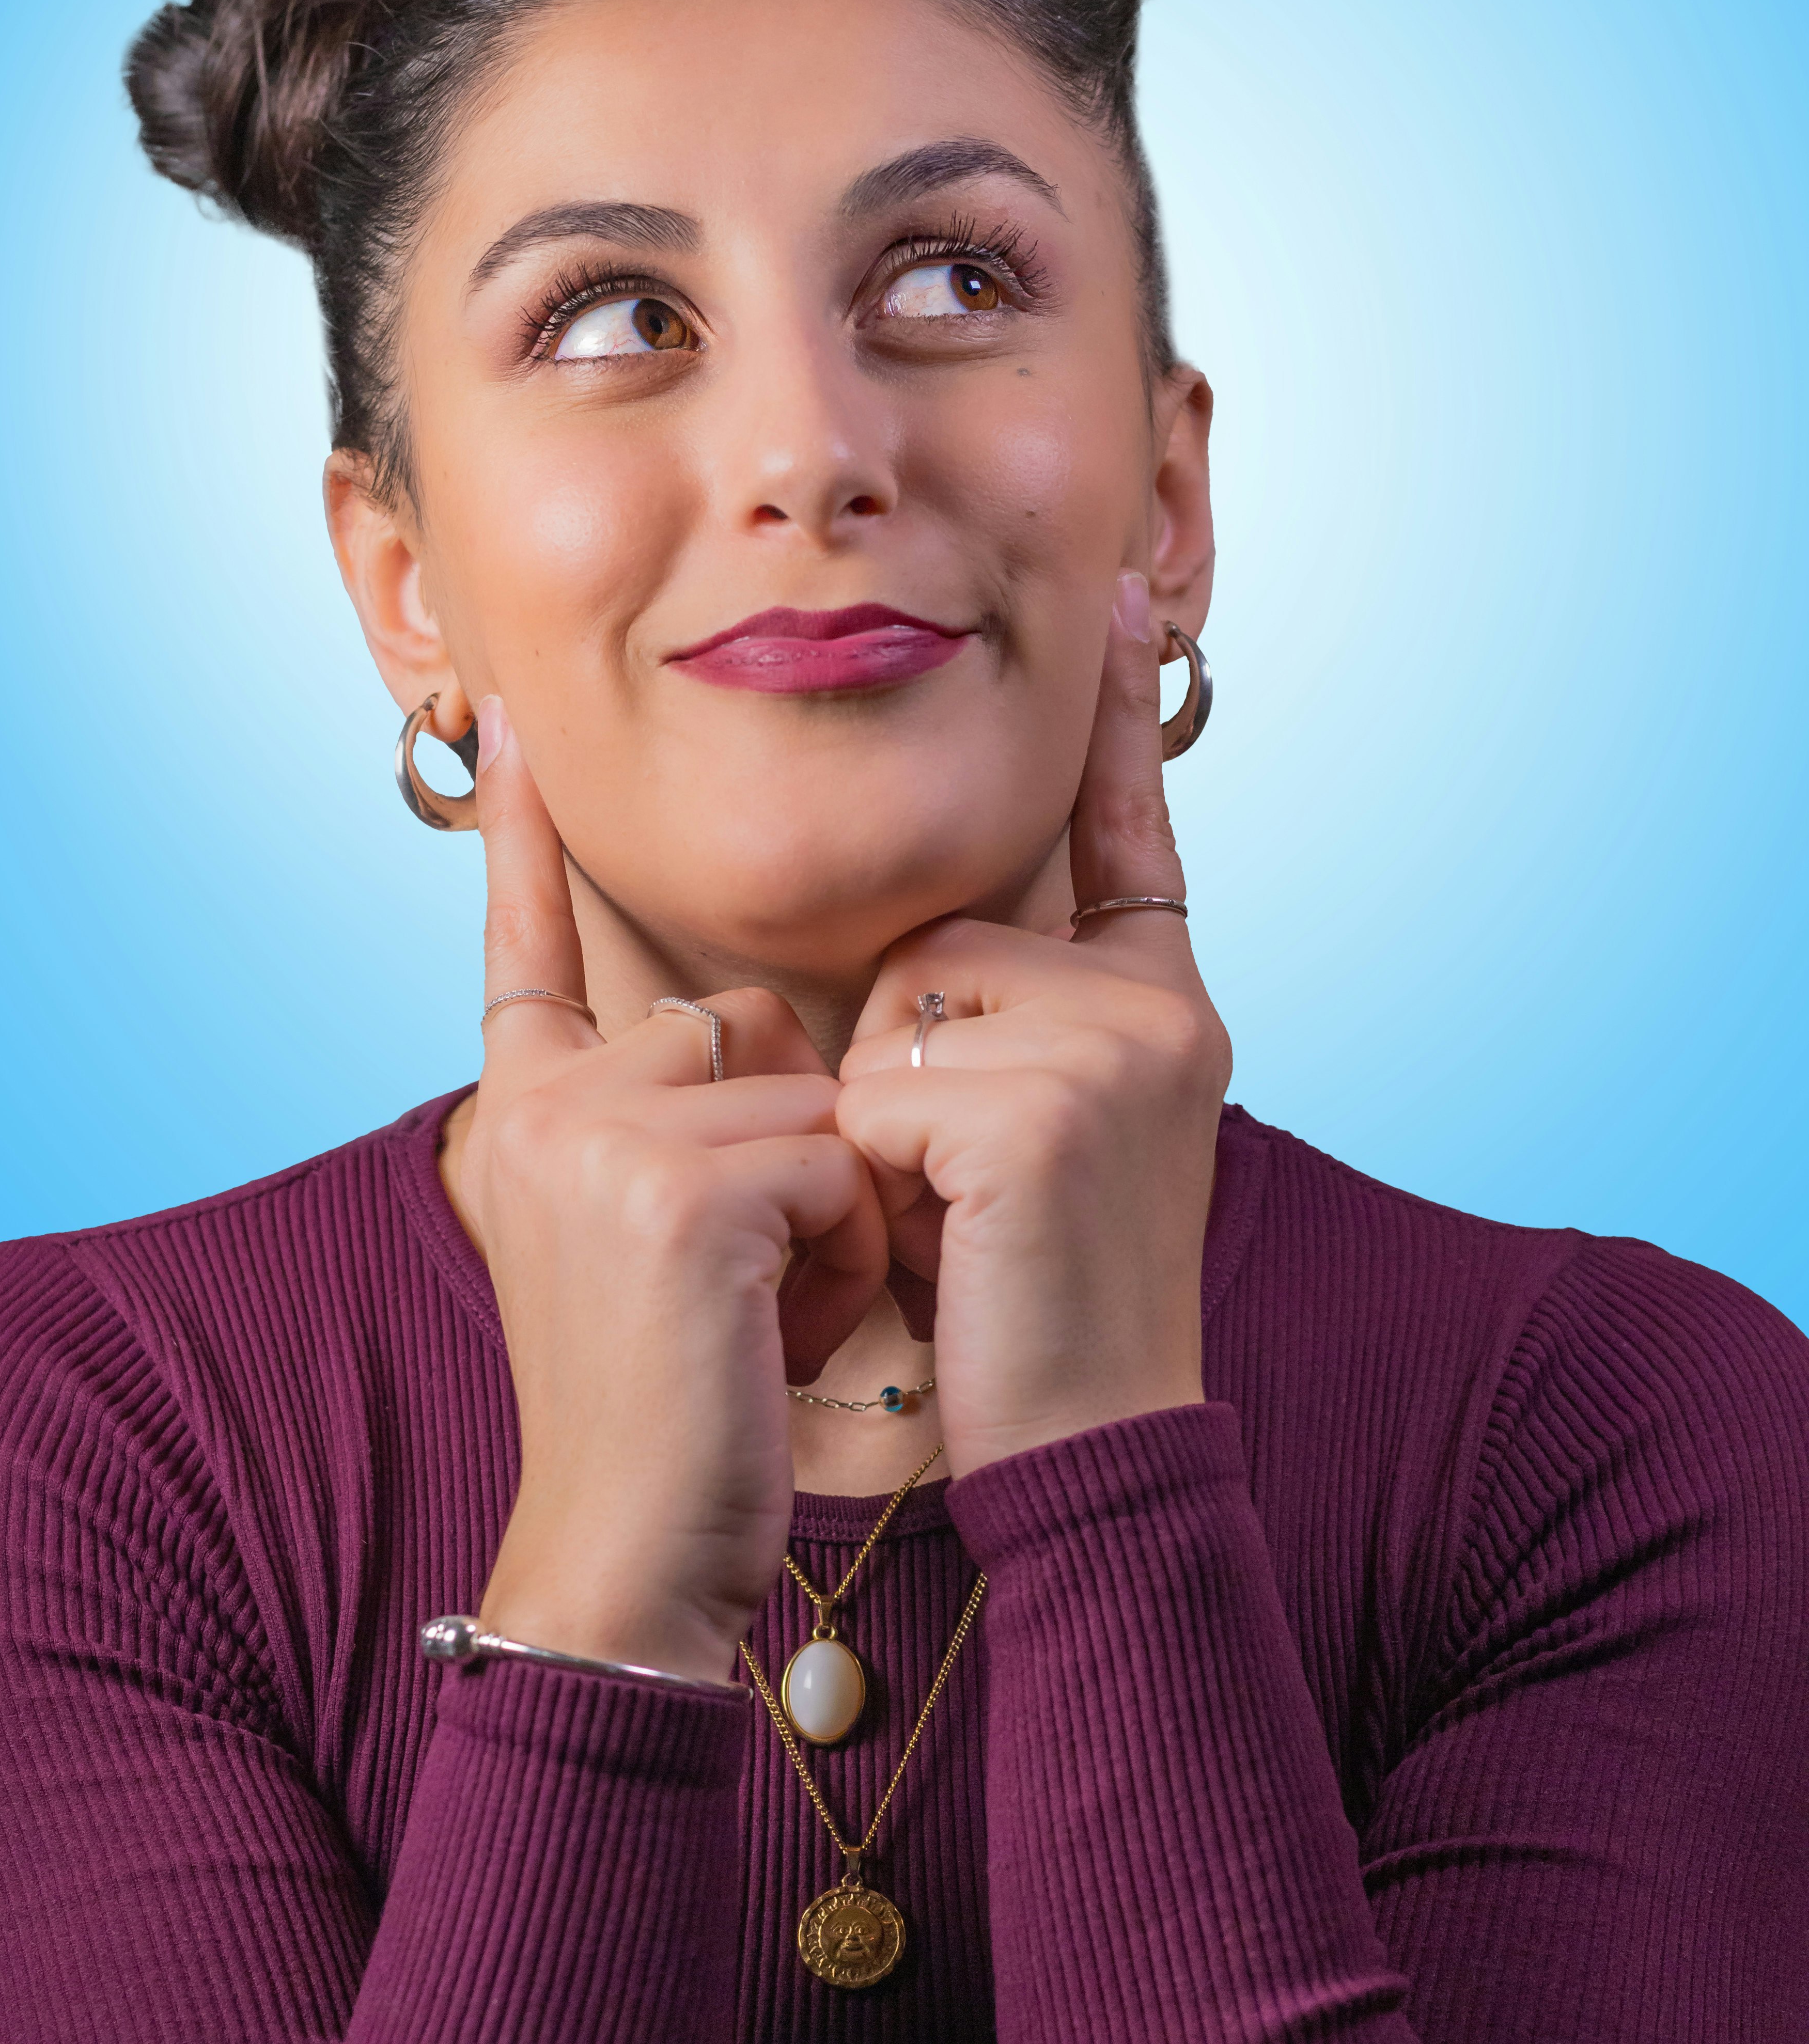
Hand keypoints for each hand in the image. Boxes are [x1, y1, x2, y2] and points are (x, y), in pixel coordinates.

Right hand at [453, 700, 886, 1684]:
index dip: (524, 854)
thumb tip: (752, 1037)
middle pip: (742, 1024)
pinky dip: (847, 1255)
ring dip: (834, 1207)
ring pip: (806, 1094)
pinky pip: (836, 1160)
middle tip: (756, 1280)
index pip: (524, 955)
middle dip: (797, 1142)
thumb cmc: (667, 1416)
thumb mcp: (639, 1247)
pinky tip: (789, 1338)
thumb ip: (664, 1133)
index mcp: (522, 1115)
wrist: (625, 1558)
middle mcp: (543, 1106)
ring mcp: (601, 1140)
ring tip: (773, 1318)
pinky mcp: (678, 1191)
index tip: (512, 741)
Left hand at [835, 573, 1230, 1475]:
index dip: (1120, 724)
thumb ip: (1001, 1025)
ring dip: (885, 1122)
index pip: (1131, 835)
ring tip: (959, 1226)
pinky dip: (880, 1174)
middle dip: (905, 1061)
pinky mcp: (1046, 1106)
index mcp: (1164, 1006)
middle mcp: (1160, 1008)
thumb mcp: (1024, 1138)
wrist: (1083, 1451)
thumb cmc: (1023, 1310)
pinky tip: (953, 1245)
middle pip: (942, 937)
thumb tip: (918, 953)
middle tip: (966, 1195)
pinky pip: (882, 1085)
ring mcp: (1115, 1048)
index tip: (1125, 592)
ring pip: (900, 1009)